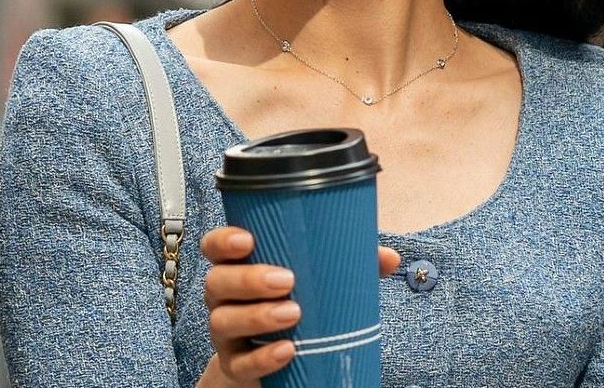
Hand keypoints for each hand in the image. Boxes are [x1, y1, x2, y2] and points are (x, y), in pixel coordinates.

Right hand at [195, 227, 399, 387]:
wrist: (283, 358)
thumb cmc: (299, 303)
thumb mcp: (319, 281)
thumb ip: (348, 264)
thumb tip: (388, 257)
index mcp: (238, 266)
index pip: (215, 247)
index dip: (223, 241)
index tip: (248, 239)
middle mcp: (224, 297)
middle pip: (217, 282)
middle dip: (249, 279)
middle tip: (287, 280)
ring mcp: (226, 333)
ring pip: (223, 322)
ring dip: (257, 317)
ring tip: (293, 314)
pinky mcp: (235, 365)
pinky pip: (240, 364)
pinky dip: (262, 359)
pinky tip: (287, 351)